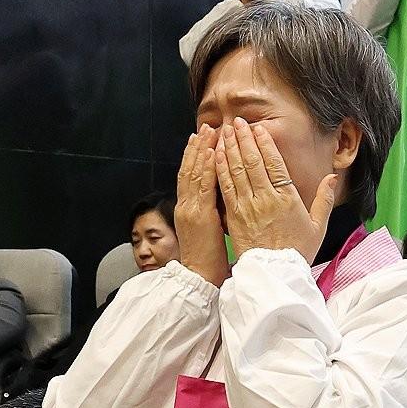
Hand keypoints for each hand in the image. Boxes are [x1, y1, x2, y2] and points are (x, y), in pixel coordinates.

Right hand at [175, 125, 229, 286]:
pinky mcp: (200, 216)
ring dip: (201, 150)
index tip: (202, 139)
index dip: (195, 156)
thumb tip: (219, 198)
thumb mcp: (206, 231)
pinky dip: (207, 168)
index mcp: (188, 210)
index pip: (191, 177)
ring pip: (194, 173)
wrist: (200, 280)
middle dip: (197, 147)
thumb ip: (208, 212)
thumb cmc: (208, 260)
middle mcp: (186, 206)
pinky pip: (203, 187)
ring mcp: (191, 210)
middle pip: (190, 169)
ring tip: (208, 132)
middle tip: (206, 127)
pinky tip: (212, 153)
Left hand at [214, 117, 337, 263]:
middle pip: (253, 162)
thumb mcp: (318, 226)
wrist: (274, 276)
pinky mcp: (234, 216)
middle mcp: (266, 199)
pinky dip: (221, 168)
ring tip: (226, 132)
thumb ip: (324, 199)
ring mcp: (248, 207)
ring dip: (230, 148)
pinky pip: (226, 187)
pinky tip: (217, 155)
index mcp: (288, 199)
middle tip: (237, 122)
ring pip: (237, 171)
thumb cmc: (297, 251)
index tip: (258, 129)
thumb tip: (332, 177)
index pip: (274, 164)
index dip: (265, 144)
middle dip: (244, 139)